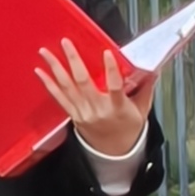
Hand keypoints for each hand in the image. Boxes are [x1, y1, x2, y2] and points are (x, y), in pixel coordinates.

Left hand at [36, 39, 153, 158]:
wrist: (114, 153)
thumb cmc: (129, 128)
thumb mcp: (142, 110)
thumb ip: (146, 88)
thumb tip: (154, 68)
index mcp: (117, 108)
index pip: (114, 86)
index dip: (111, 69)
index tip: (107, 52)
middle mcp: (98, 110)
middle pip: (84, 82)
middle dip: (73, 60)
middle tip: (66, 42)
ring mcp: (83, 113)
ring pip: (67, 87)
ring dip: (55, 68)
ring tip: (45, 52)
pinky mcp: (74, 116)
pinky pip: (59, 98)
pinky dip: (49, 84)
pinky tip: (40, 71)